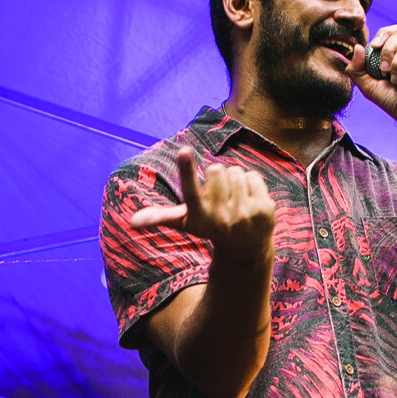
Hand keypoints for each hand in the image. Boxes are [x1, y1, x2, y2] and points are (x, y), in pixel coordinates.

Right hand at [130, 147, 274, 255]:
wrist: (246, 247)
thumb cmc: (210, 227)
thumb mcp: (186, 222)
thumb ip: (160, 217)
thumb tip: (132, 222)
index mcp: (199, 216)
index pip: (189, 190)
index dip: (185, 169)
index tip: (183, 150)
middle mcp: (221, 217)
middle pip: (216, 170)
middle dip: (217, 176)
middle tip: (220, 195)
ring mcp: (245, 215)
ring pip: (235, 171)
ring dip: (234, 179)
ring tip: (234, 198)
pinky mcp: (264, 210)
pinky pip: (253, 176)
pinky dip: (250, 183)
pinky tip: (249, 199)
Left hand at [346, 25, 396, 126]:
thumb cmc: (395, 103)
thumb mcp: (369, 87)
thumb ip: (356, 69)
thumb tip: (357, 47)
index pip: (390, 33)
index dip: (382, 36)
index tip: (375, 47)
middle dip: (387, 50)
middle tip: (383, 70)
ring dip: (396, 59)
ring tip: (395, 78)